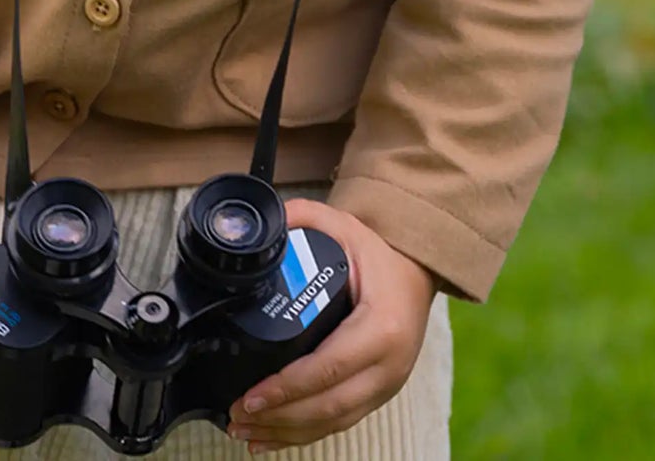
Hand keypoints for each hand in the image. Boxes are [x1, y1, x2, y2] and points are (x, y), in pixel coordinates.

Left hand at [228, 200, 437, 451]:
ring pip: (334, 422)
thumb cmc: (378, 253)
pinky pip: (341, 423)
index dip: (288, 388)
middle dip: (280, 418)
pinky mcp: (378, 395)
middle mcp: (389, 366)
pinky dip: (306, 435)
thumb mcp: (343, 226)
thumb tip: (262, 223)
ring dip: (288, 433)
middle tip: (238, 416)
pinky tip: (273, 439)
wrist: (416, 273)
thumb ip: (302, 216)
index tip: (252, 394)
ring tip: (245, 432)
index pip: (329, 367)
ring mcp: (387, 386)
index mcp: (382, 327)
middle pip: (330, 406)